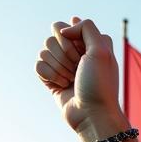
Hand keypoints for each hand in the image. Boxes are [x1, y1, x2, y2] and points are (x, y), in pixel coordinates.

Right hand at [35, 18, 126, 140]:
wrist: (92, 114)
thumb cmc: (100, 84)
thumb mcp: (102, 50)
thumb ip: (86, 27)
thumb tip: (64, 29)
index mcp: (88, 44)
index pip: (65, 27)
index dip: (71, 40)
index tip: (83, 54)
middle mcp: (75, 53)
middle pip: (51, 37)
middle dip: (64, 54)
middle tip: (78, 69)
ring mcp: (62, 66)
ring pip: (44, 51)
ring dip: (58, 67)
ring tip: (71, 80)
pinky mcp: (51, 79)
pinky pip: (38, 65)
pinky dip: (49, 75)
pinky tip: (62, 86)